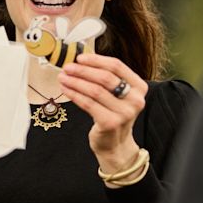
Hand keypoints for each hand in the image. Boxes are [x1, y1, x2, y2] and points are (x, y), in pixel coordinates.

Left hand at [62, 51, 147, 174]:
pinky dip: (75, 95)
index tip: (80, 58)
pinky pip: (88, 104)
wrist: (115, 144)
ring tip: (63, 78)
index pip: (117, 66)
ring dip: (75, 82)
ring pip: (95, 90)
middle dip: (83, 70)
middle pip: (105, 77)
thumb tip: (81, 61)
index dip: (96, 60)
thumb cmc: (113, 115)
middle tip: (68, 67)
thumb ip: (107, 79)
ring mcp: (124, 113)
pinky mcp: (110, 123)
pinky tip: (66, 90)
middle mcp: (135, 100)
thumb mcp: (117, 95)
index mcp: (139, 87)